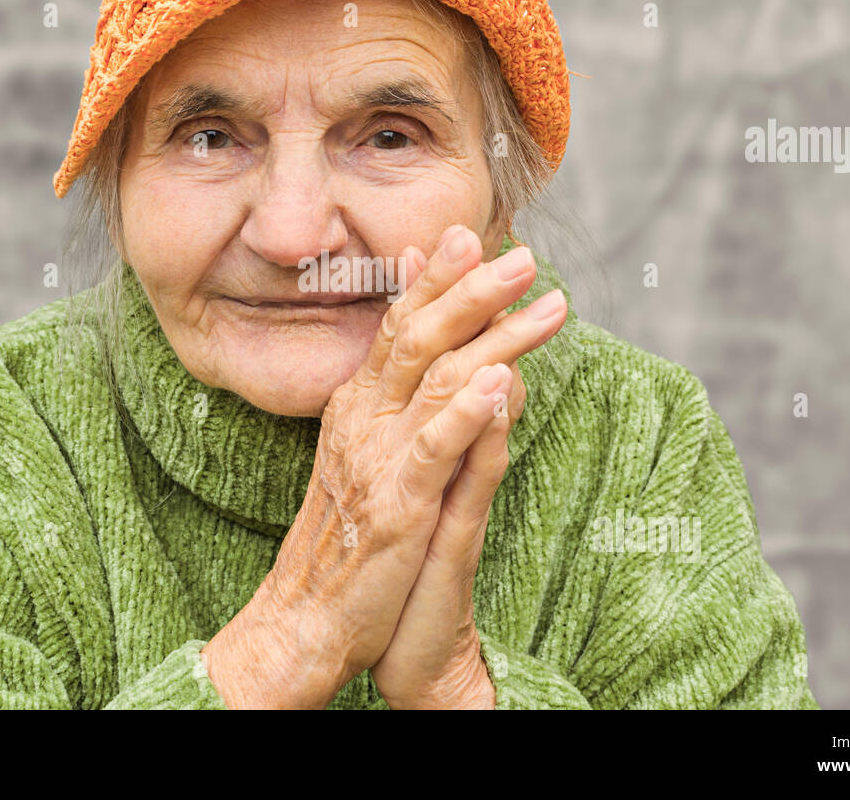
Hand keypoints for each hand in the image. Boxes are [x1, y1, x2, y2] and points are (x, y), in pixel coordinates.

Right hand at [201, 224, 562, 707]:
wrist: (305, 616)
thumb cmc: (347, 534)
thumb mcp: (365, 452)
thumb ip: (393, 394)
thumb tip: (416, 341)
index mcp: (357, 403)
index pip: (399, 324)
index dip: (438, 278)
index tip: (474, 233)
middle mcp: (364, 419)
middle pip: (418, 337)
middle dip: (473, 290)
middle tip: (523, 255)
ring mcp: (379, 459)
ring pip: (438, 381)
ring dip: (495, 337)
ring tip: (543, 304)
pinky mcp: (398, 505)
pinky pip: (434, 450)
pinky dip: (467, 413)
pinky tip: (501, 382)